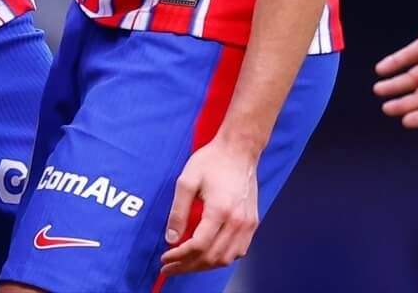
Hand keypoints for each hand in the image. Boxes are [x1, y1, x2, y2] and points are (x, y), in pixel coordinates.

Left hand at [160, 137, 259, 275]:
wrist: (239, 149)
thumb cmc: (212, 161)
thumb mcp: (187, 180)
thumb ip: (178, 211)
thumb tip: (170, 238)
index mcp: (220, 210)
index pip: (199, 246)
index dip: (179, 257)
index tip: (164, 259)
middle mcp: (238, 221)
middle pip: (212, 257)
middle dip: (188, 266)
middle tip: (170, 267)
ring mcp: (248, 224)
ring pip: (226, 258)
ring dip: (204, 266)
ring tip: (185, 264)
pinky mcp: (252, 223)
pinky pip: (238, 251)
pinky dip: (221, 258)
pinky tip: (207, 255)